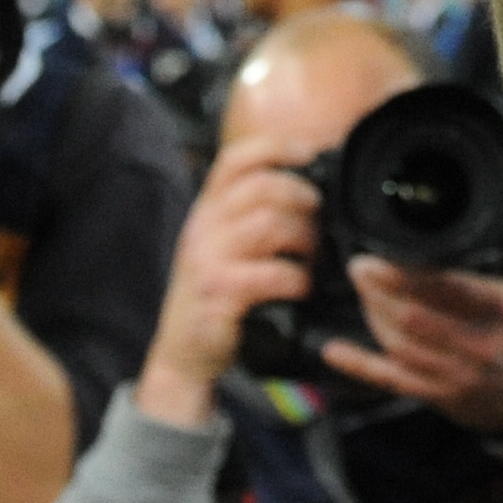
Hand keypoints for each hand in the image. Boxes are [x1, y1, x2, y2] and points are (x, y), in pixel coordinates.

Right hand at [137, 138, 323, 426]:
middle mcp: (203, 229)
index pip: (235, 161)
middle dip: (303, 198)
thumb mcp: (223, 246)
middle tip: (319, 221)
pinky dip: (298, 278)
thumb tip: (311, 188)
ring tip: (311, 257)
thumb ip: (251, 215)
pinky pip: (272, 273)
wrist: (183, 354)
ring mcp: (208, 261)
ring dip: (305, 239)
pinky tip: (300, 287)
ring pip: (271, 224)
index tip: (309, 152)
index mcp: (206, 211)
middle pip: (263, 187)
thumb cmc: (216, 296)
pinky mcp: (220, 295)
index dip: (275, 148)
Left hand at [320, 225, 502, 436]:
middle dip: (380, 290)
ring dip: (372, 314)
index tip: (383, 252)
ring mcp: (455, 375)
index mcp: (501, 311)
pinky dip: (359, 365)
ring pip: (399, 344)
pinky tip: (333, 349)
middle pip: (414, 316)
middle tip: (360, 265)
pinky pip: (391, 380)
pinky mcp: (437, 395)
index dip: (407, 272)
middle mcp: (477, 345)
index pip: (447, 288)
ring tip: (360, 288)